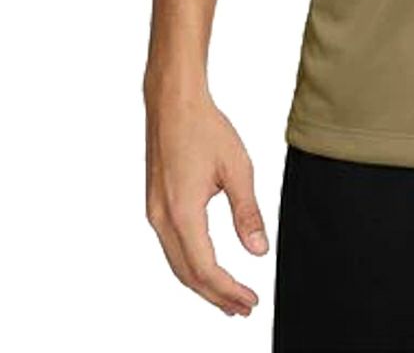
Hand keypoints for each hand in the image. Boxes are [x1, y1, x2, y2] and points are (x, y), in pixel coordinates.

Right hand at [145, 84, 267, 315]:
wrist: (173, 104)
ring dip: (202, 284)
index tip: (250, 301)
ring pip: (177, 263)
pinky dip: (191, 264)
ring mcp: (155, 214)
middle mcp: (162, 219)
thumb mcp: (237, 168)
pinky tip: (207, 267)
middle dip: (216, 296)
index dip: (228, 290)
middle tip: (243, 309)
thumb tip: (258, 251)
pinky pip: (172, 247)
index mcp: (182, 213)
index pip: (205, 268)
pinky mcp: (156, 205)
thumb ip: (247, 212)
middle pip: (188, 274)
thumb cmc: (205, 129)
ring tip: (228, 297)